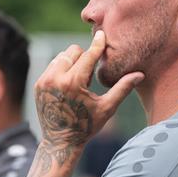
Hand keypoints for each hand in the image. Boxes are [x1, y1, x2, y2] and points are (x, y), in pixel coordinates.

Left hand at [35, 30, 143, 147]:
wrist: (60, 142)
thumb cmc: (86, 126)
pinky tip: (69, 83)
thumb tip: (140, 74)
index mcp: (73, 83)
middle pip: (73, 51)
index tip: (102, 34)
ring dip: (72, 62)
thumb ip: (122, 88)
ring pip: (61, 56)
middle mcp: (56, 79)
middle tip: (89, 75)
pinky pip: (52, 65)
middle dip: (84, 57)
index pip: (88, 55)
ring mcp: (44, 81)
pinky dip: (62, 69)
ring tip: (79, 80)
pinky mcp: (38, 84)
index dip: (97, 45)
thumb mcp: (106, 108)